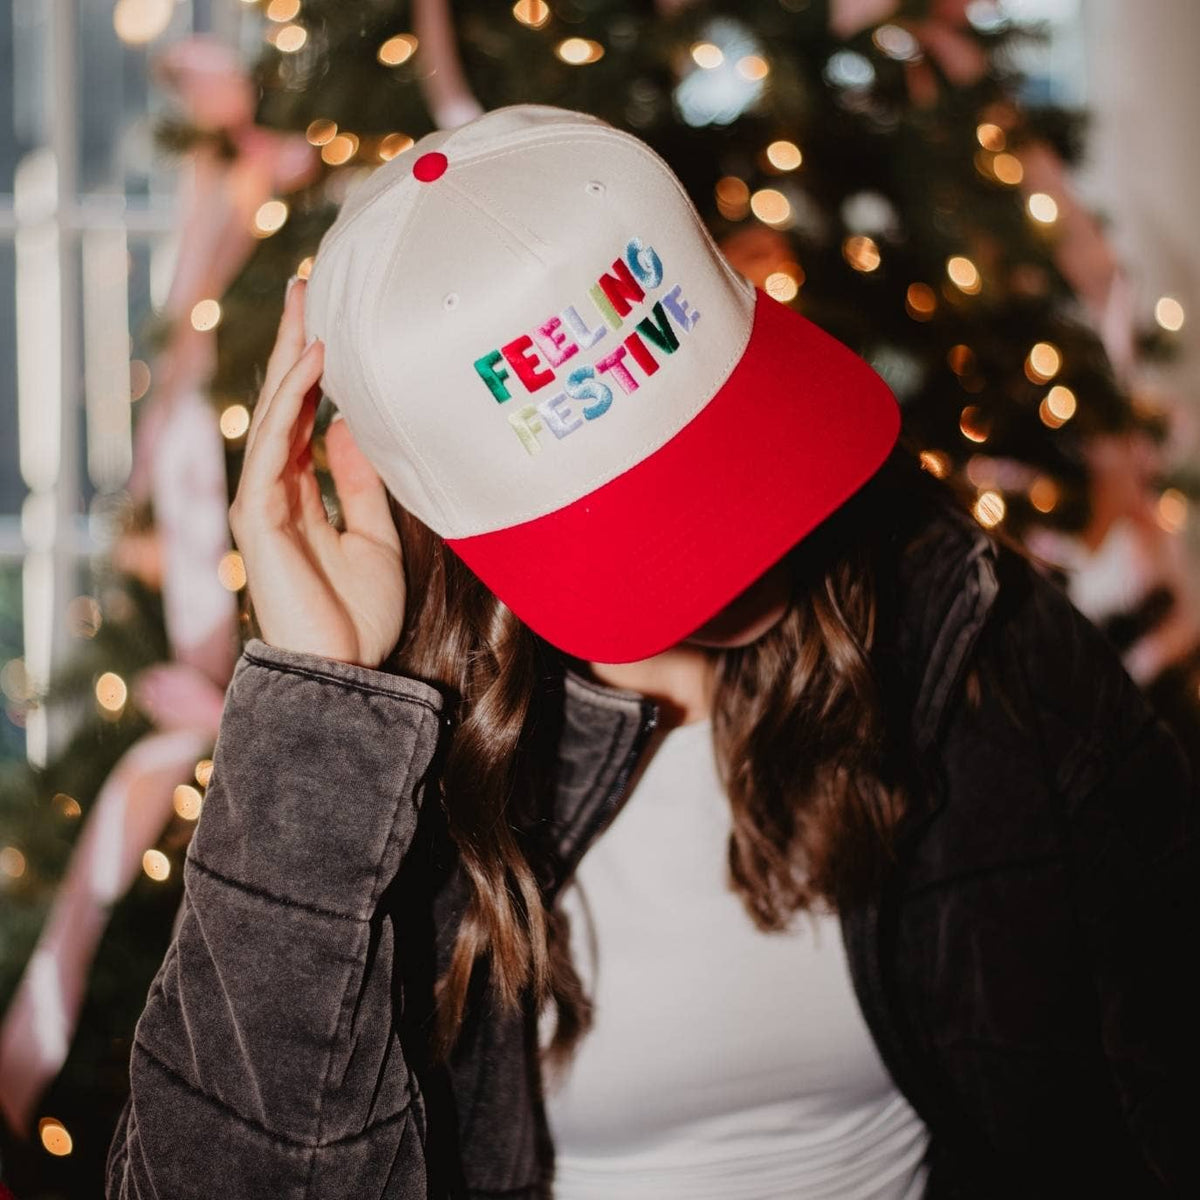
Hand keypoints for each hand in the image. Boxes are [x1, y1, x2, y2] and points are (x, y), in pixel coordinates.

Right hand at [228, 278, 406, 668]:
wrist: (346, 672)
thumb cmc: (359, 615)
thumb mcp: (374, 537)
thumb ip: (358, 485)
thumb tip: (346, 430)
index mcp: (299, 497)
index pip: (301, 419)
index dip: (313, 372)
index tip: (331, 324)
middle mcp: (274, 492)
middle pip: (281, 404)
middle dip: (295, 346)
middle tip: (309, 286)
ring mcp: (260, 502)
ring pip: (272, 414)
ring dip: (290, 358)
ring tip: (308, 304)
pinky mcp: (256, 515)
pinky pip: (272, 445)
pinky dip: (291, 402)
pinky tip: (313, 363)